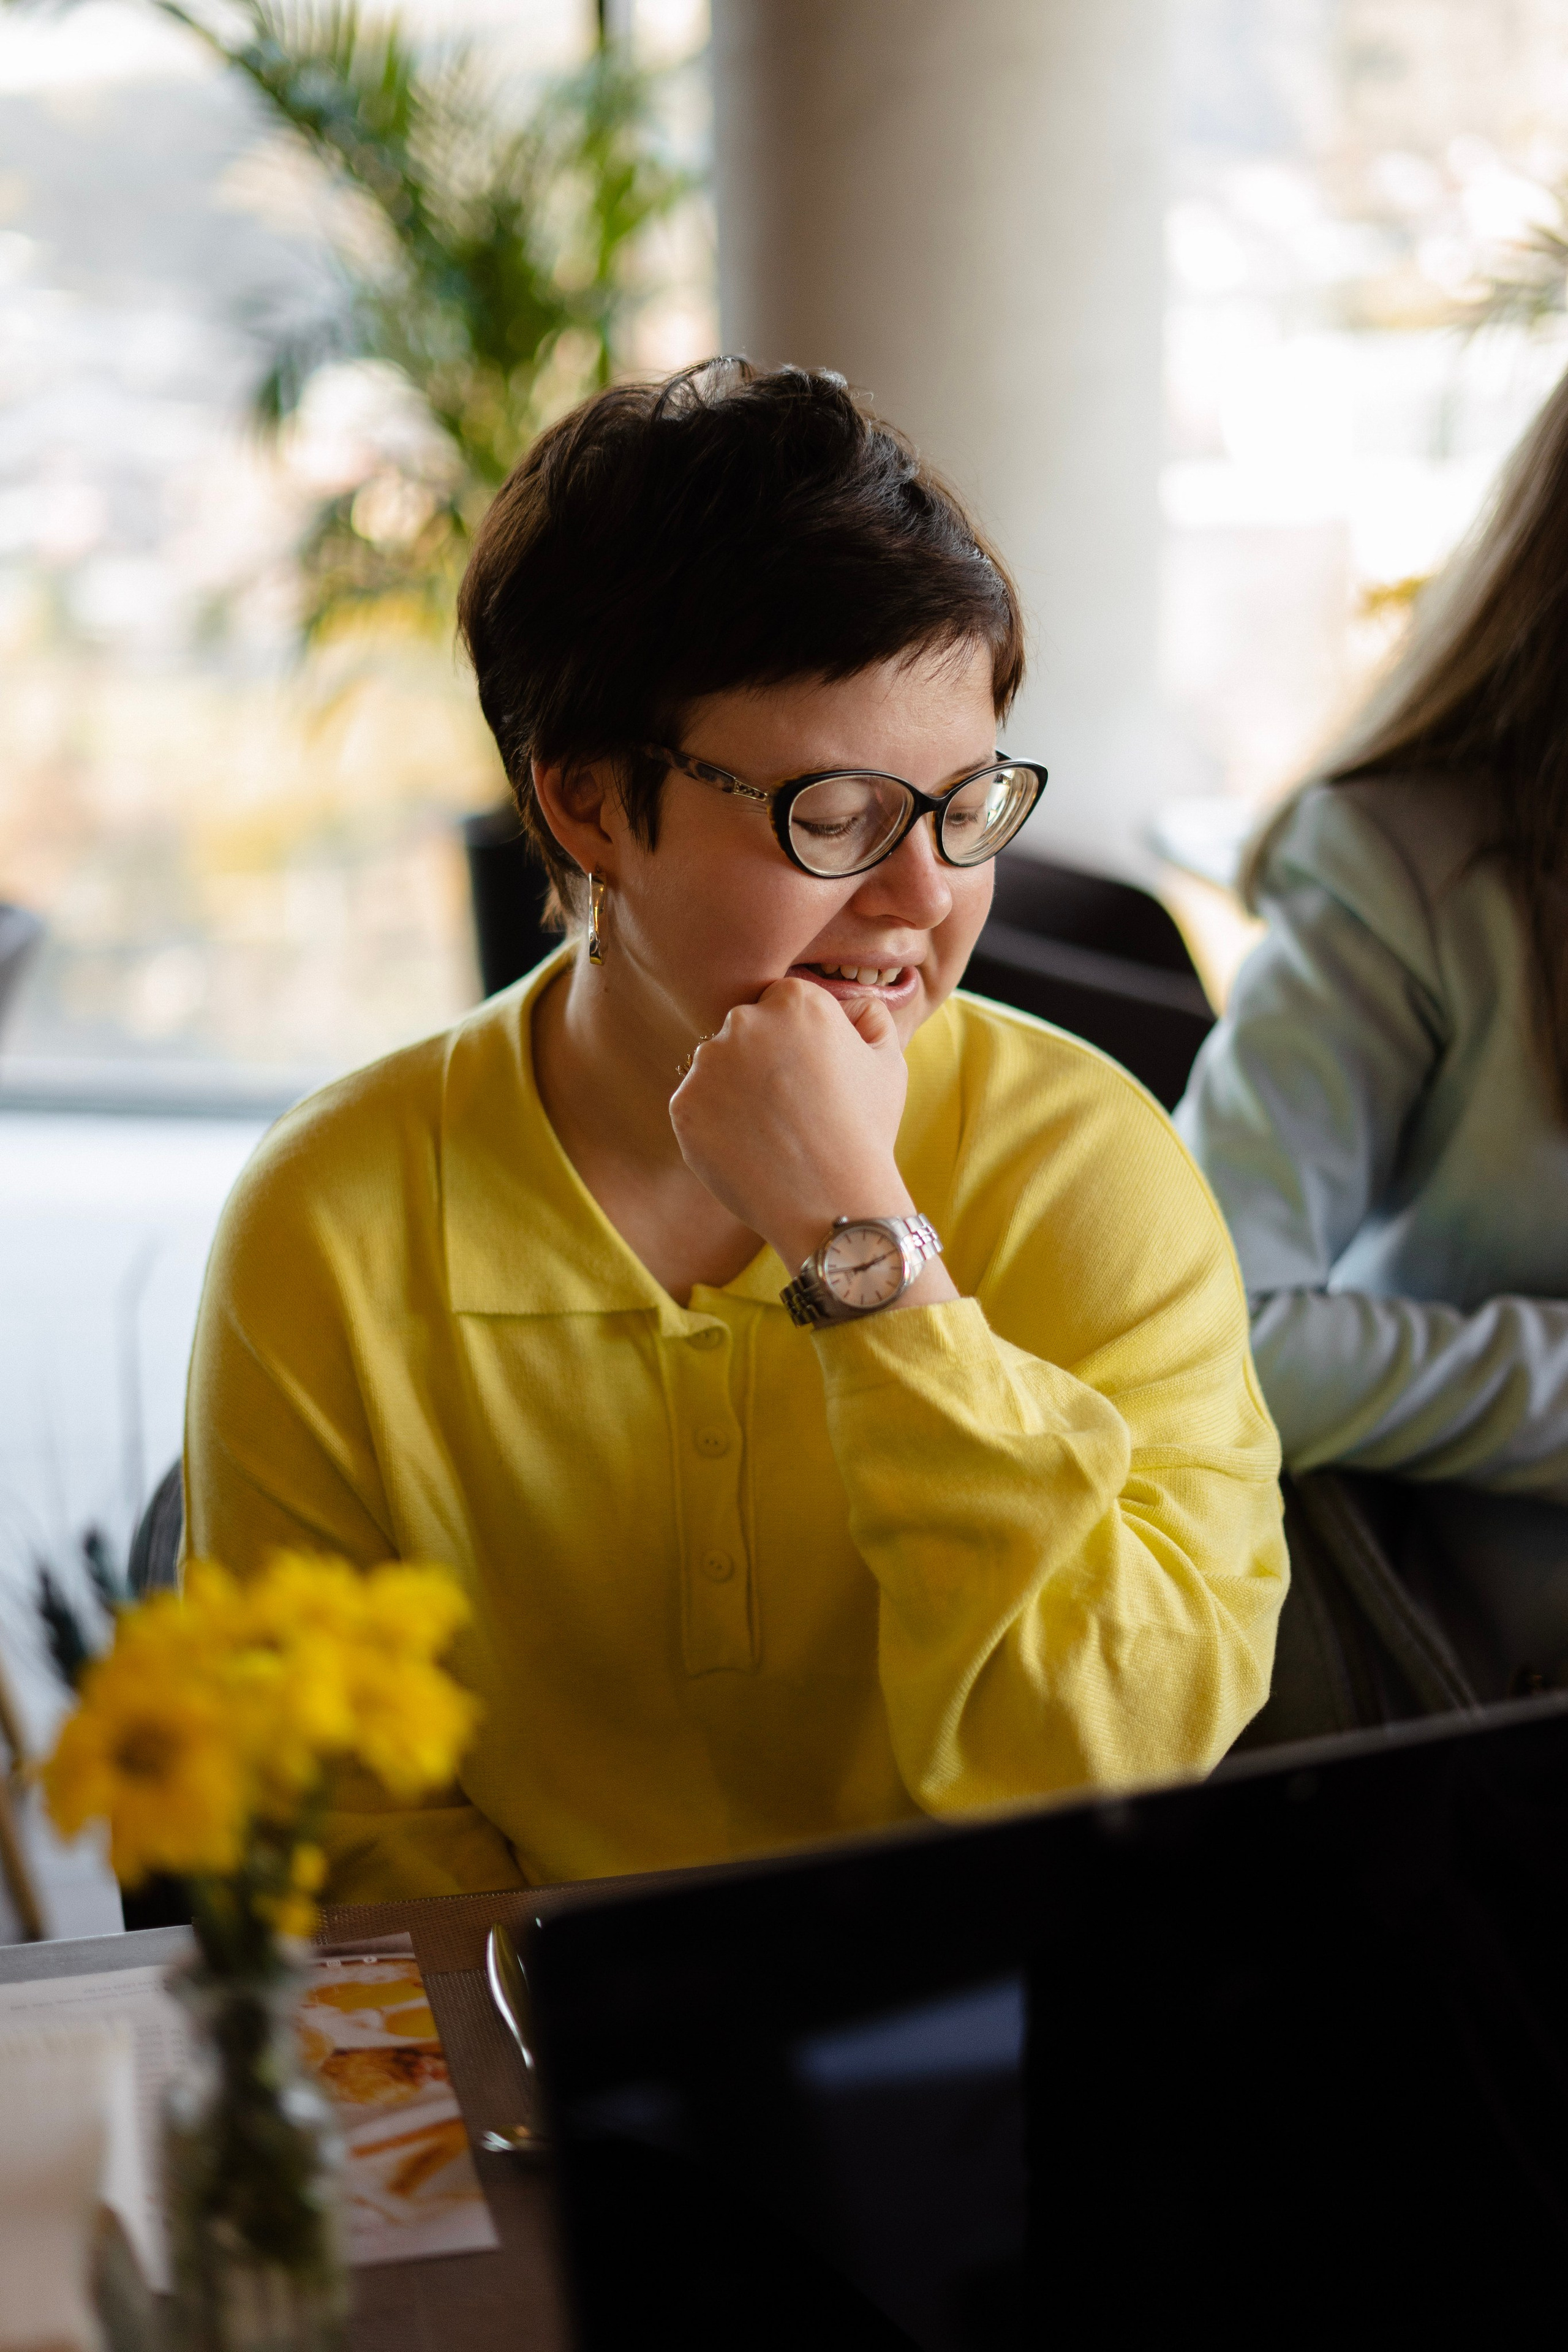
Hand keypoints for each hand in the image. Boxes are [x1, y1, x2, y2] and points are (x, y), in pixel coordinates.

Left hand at [669, 979, 914, 1273]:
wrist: (832, 1201)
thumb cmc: (866, 1131)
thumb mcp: (889, 1062)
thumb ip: (869, 1016)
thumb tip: (849, 1001)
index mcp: (795, 1000)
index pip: (780, 1002)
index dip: (796, 1040)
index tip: (809, 1074)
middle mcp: (744, 1021)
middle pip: (743, 1031)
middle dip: (761, 1060)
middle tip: (791, 1107)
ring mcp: (708, 1064)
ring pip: (716, 1068)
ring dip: (734, 1091)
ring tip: (771, 1131)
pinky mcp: (684, 1105)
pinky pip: (696, 1105)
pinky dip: (716, 1124)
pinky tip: (749, 1147)